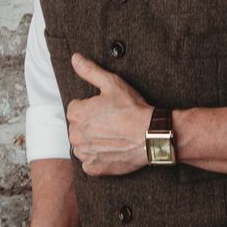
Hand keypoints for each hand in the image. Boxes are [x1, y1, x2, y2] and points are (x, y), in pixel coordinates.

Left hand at [66, 53, 152, 176]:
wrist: (151, 135)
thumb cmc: (132, 109)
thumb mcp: (112, 83)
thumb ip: (90, 70)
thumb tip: (75, 58)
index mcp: (77, 114)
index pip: (75, 108)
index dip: (92, 108)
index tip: (106, 110)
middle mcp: (76, 135)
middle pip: (77, 128)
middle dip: (91, 125)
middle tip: (112, 123)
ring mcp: (85, 153)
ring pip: (82, 145)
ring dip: (93, 142)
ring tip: (113, 136)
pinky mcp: (95, 168)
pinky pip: (89, 163)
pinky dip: (97, 159)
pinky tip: (111, 150)